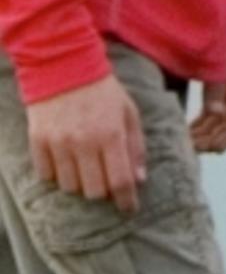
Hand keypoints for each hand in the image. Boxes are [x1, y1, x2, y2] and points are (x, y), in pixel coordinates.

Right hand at [27, 73, 147, 213]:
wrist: (63, 65)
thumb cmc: (103, 91)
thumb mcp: (129, 113)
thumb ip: (135, 146)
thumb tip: (139, 179)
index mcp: (110, 134)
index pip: (120, 181)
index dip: (126, 200)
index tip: (129, 208)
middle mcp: (84, 142)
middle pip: (94, 191)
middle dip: (103, 192)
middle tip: (105, 181)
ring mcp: (58, 143)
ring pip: (70, 187)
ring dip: (80, 184)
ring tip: (85, 169)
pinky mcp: (37, 141)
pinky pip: (47, 175)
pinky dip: (57, 175)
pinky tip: (65, 163)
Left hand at [191, 34, 225, 154]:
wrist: (206, 7)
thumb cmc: (212, 28)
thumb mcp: (215, 56)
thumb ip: (215, 85)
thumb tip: (215, 114)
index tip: (213, 148)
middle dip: (215, 137)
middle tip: (193, 147)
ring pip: (223, 118)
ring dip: (208, 132)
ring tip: (189, 142)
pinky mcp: (216, 81)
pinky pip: (214, 109)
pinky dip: (203, 122)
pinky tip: (190, 129)